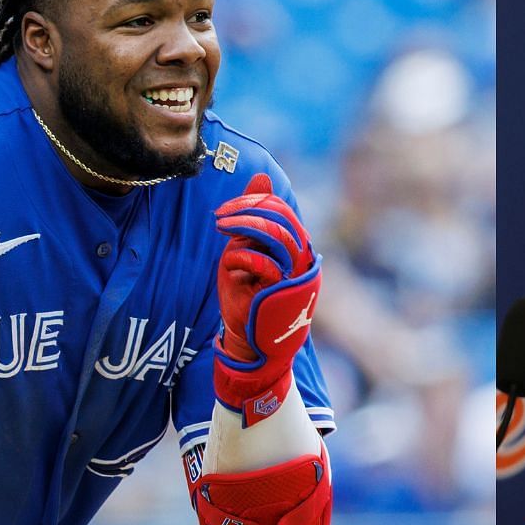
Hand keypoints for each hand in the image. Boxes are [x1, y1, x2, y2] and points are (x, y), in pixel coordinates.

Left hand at [213, 173, 319, 422]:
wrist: (252, 347)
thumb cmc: (249, 301)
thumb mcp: (248, 253)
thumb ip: (255, 220)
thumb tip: (260, 177)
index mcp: (299, 249)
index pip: (281, 211)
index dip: (253, 203)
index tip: (226, 211)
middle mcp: (304, 260)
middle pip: (280, 217)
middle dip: (247, 210)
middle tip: (221, 217)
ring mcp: (296, 277)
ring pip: (275, 234)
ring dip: (243, 226)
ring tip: (221, 228)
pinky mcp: (283, 294)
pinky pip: (263, 263)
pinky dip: (241, 257)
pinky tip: (229, 265)